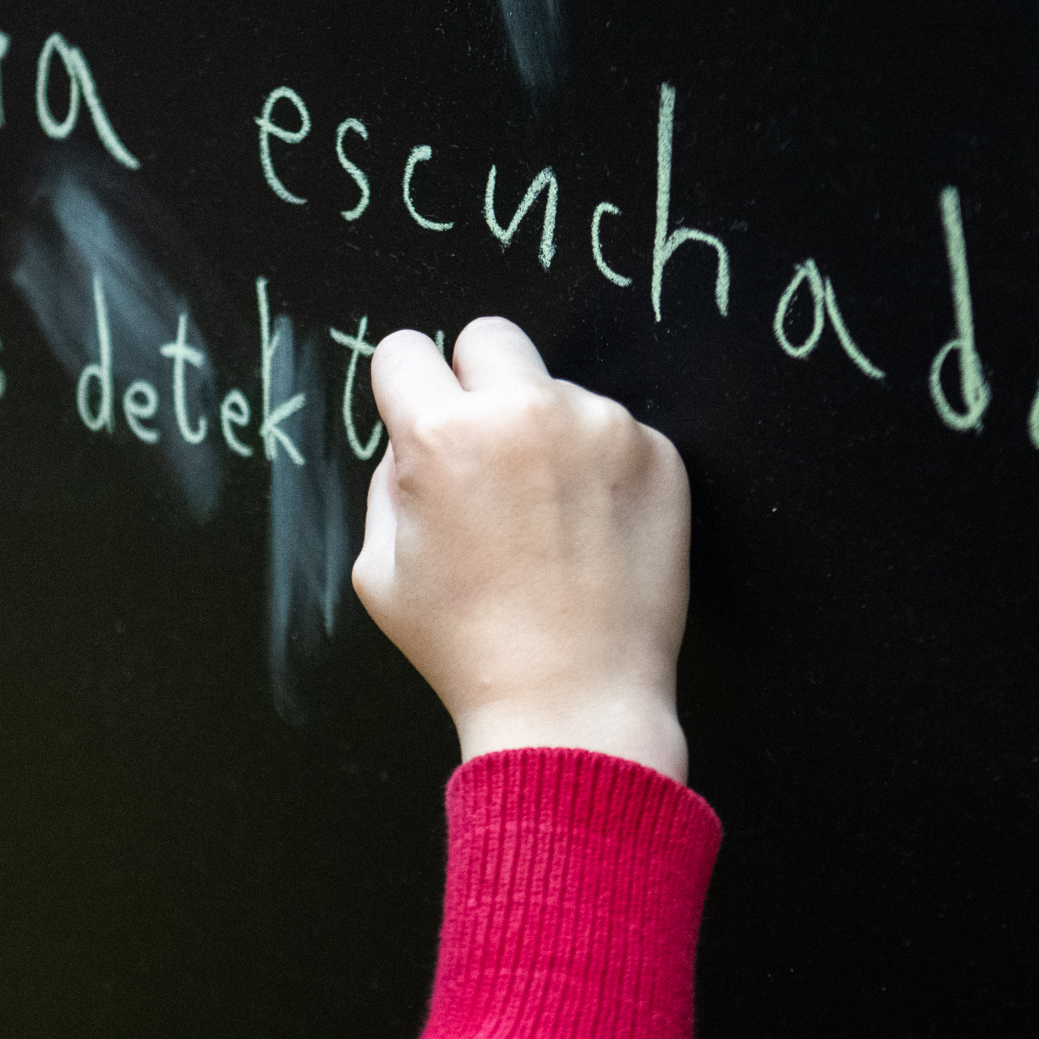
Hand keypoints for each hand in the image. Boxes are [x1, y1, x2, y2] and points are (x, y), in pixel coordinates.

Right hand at [353, 317, 690, 783]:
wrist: (573, 702)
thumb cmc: (470, 647)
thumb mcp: (380, 572)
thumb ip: (388, 483)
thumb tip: (413, 437)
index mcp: (443, 435)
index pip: (406, 349)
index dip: (408, 391)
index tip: (422, 419)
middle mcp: (525, 413)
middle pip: (490, 336)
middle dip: (477, 382)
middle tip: (486, 454)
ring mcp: (601, 428)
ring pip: (556, 389)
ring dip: (545, 434)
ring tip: (547, 521)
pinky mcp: (658, 454)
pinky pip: (612, 431)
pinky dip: (599, 468)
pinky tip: (590, 532)